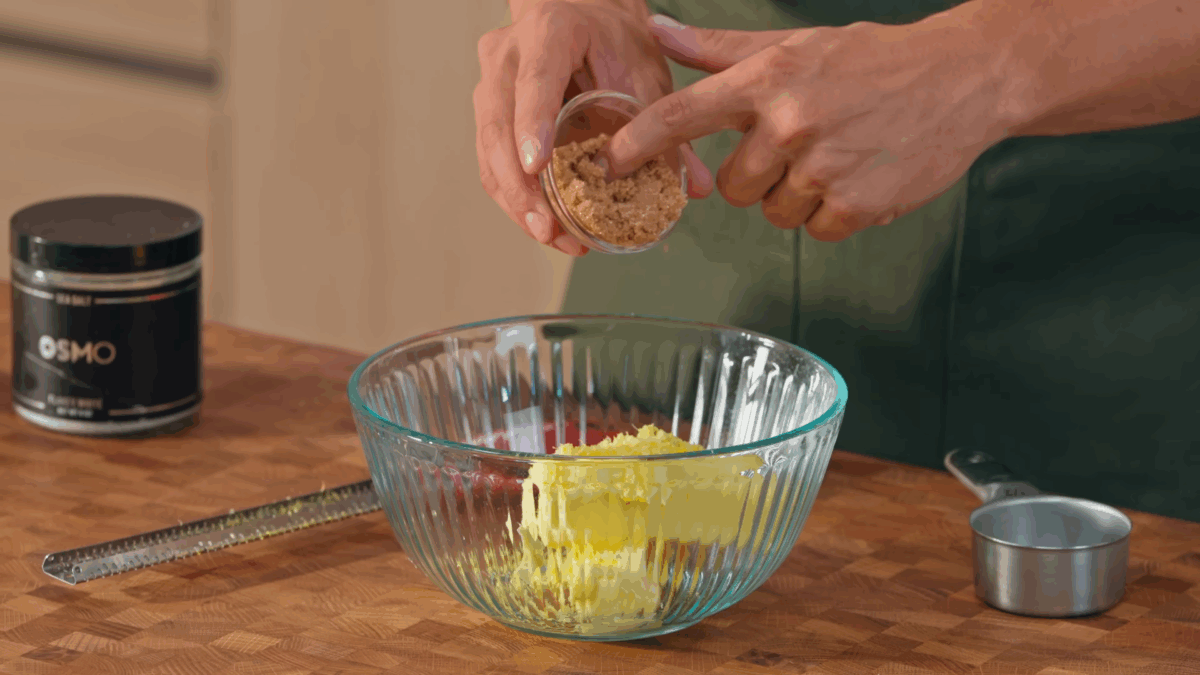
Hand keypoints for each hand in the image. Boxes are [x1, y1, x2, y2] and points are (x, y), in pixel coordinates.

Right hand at [474, 2, 714, 255]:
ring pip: (489, 152)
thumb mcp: (644, 72)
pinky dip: (517, 198)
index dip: (532, 124)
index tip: (536, 166)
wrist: (584, 17)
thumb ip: (666, 127)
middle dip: (521, 186)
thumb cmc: (612, 39)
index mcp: (548, 32)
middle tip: (549, 228)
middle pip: (498, 126)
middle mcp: (508, 56)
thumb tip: (693, 185)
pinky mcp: (490, 115)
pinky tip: (547, 225)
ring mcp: (491, 85)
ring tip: (554, 237)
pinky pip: (492, 162)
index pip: (534, 81)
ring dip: (518, 203)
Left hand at [607, 14, 1013, 240]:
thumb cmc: (873, 61)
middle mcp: (789, 123)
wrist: (964, 79)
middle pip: (729, 186)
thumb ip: (720, 50)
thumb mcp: (795, 45)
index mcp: (768, 80)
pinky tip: (859, 177)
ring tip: (835, 156)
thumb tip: (657, 32)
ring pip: (772, 212)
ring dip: (795, 196)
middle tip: (797, 146)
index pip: (682, 115)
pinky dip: (833, 213)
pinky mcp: (856, 205)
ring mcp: (823, 167)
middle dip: (755, 175)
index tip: (605, 165)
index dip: (637, 144)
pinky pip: (815, 230)